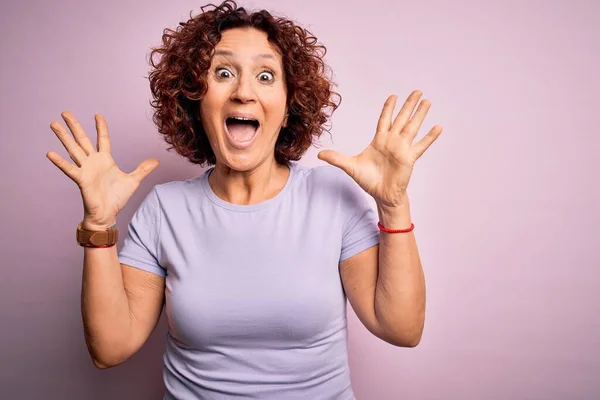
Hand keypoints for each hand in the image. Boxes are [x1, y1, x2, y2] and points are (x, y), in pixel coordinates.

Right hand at [46, 112, 158, 228]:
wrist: (108, 214)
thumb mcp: (133, 181)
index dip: (101, 127)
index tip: (98, 115)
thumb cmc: (117, 198)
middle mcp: (93, 162)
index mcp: (105, 160)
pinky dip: (60, 162)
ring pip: (73, 149)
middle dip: (75, 126)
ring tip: (54, 124)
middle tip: (65, 112)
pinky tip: (50, 153)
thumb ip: (143, 169)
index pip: (103, 139)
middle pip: (83, 140)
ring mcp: (86, 170)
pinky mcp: (81, 180)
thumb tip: (156, 161)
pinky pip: (70, 169)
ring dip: (63, 137)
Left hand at [318, 90, 441, 207]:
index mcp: (379, 140)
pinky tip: (437, 127)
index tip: (394, 96)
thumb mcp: (349, 166)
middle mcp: (392, 141)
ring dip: (420, 114)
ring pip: (412, 127)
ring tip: (427, 101)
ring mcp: (402, 148)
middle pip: (401, 118)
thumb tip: (319, 155)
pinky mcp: (409, 158)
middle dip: (409, 105)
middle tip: (417, 91)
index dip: (389, 108)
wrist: (381, 195)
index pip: (384, 119)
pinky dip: (429, 137)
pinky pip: (421, 145)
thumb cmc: (368, 180)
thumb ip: (336, 158)